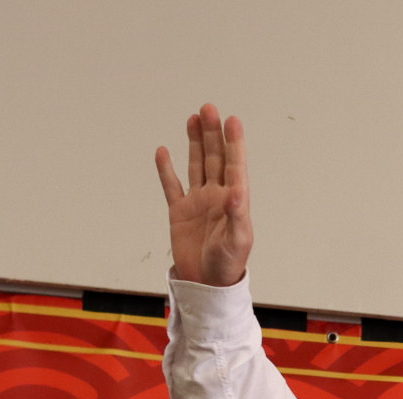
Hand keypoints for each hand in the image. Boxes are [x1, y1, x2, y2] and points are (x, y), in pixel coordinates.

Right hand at [155, 103, 253, 286]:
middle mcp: (217, 197)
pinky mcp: (179, 212)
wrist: (206, 285)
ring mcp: (198, 202)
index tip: (232, 120)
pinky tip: (164, 151)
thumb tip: (237, 191)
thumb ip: (238, 216)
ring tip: (194, 118)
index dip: (234, 144)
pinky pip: (172, 185)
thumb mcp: (238, 242)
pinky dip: (167, 169)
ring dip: (196, 143)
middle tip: (209, 109)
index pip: (234, 166)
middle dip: (212, 135)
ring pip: (196, 166)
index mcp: (234, 202)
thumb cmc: (228, 265)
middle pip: (214, 159)